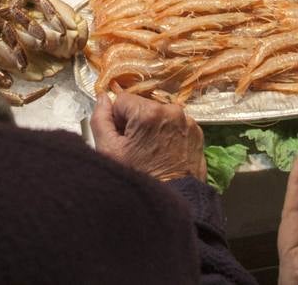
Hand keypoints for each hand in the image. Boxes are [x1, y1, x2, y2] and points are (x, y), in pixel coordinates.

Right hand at [91, 92, 205, 182]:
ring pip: (158, 114)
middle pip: (141, 105)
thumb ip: (100, 119)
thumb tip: (103, 97)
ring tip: (150, 152)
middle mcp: (171, 110)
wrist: (173, 200)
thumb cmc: (138, 178)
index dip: (117, 120)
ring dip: (152, 127)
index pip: (121, 100)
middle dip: (135, 122)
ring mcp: (187, 121)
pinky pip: (174, 123)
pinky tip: (164, 152)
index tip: (122, 140)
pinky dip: (167, 133)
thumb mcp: (108, 151)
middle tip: (135, 148)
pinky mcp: (197, 131)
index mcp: (148, 112)